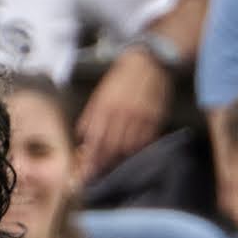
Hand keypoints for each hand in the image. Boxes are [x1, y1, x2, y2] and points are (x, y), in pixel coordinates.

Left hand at [76, 51, 170, 172]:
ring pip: (129, 147)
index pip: (97, 139)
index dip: (92, 158)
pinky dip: (139, 150)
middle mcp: (122, 114)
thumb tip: (82, 135)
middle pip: (112, 147)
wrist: (148, 62)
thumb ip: (91, 115)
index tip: (88, 171)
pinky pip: (146, 141)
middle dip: (105, 163)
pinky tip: (134, 153)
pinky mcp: (155, 118)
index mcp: (106, 107)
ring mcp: (140, 117)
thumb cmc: (121, 78)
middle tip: (101, 175)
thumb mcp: (101, 93)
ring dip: (122, 159)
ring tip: (117, 165)